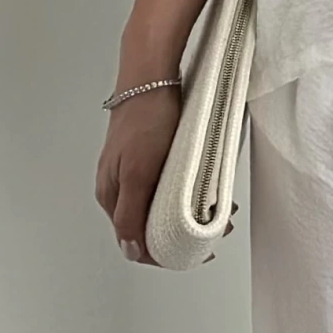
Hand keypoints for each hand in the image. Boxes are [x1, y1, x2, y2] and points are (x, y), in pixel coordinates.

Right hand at [96, 89, 228, 266]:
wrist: (151, 79)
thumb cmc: (143, 121)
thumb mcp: (138, 174)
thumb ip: (131, 214)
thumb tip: (130, 250)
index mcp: (112, 197)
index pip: (136, 243)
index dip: (166, 254)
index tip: (195, 252)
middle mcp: (121, 190)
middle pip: (152, 227)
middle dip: (185, 235)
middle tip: (215, 231)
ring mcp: (136, 175)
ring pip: (165, 209)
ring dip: (192, 216)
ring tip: (220, 212)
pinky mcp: (152, 161)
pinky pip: (171, 189)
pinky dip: (191, 196)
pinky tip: (210, 192)